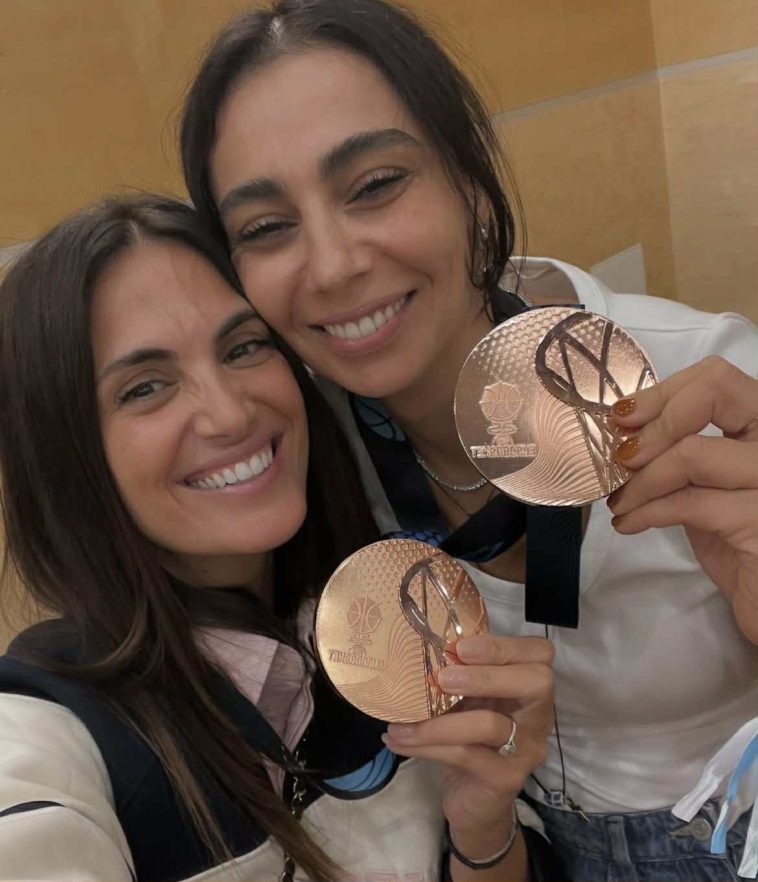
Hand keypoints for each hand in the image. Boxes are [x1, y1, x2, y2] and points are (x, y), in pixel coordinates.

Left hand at [381, 634, 553, 847]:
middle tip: (442, 678)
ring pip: (489, 724)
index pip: (540, 654)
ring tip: (401, 721)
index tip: (461, 646)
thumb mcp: (468, 703)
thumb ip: (460, 677)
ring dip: (438, 720)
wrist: (476, 804)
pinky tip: (397, 740)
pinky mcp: (506, 779)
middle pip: (535, 682)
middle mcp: (537, 717)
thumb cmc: (470, 741)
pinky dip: (426, 745)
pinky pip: (465, 755)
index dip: (505, 645)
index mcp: (528, 689)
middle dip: (485, 675)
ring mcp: (526, 750)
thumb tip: (419, 647)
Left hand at [608, 355, 757, 642]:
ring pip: (690, 452)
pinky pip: (686, 502)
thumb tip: (625, 436)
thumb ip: (684, 459)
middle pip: (714, 392)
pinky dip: (645, 511)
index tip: (623, 417)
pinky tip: (628, 523)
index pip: (718, 379)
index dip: (663, 392)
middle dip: (654, 421)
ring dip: (639, 479)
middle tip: (620, 456)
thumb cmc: (745, 548)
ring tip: (618, 501)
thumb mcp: (712, 493)